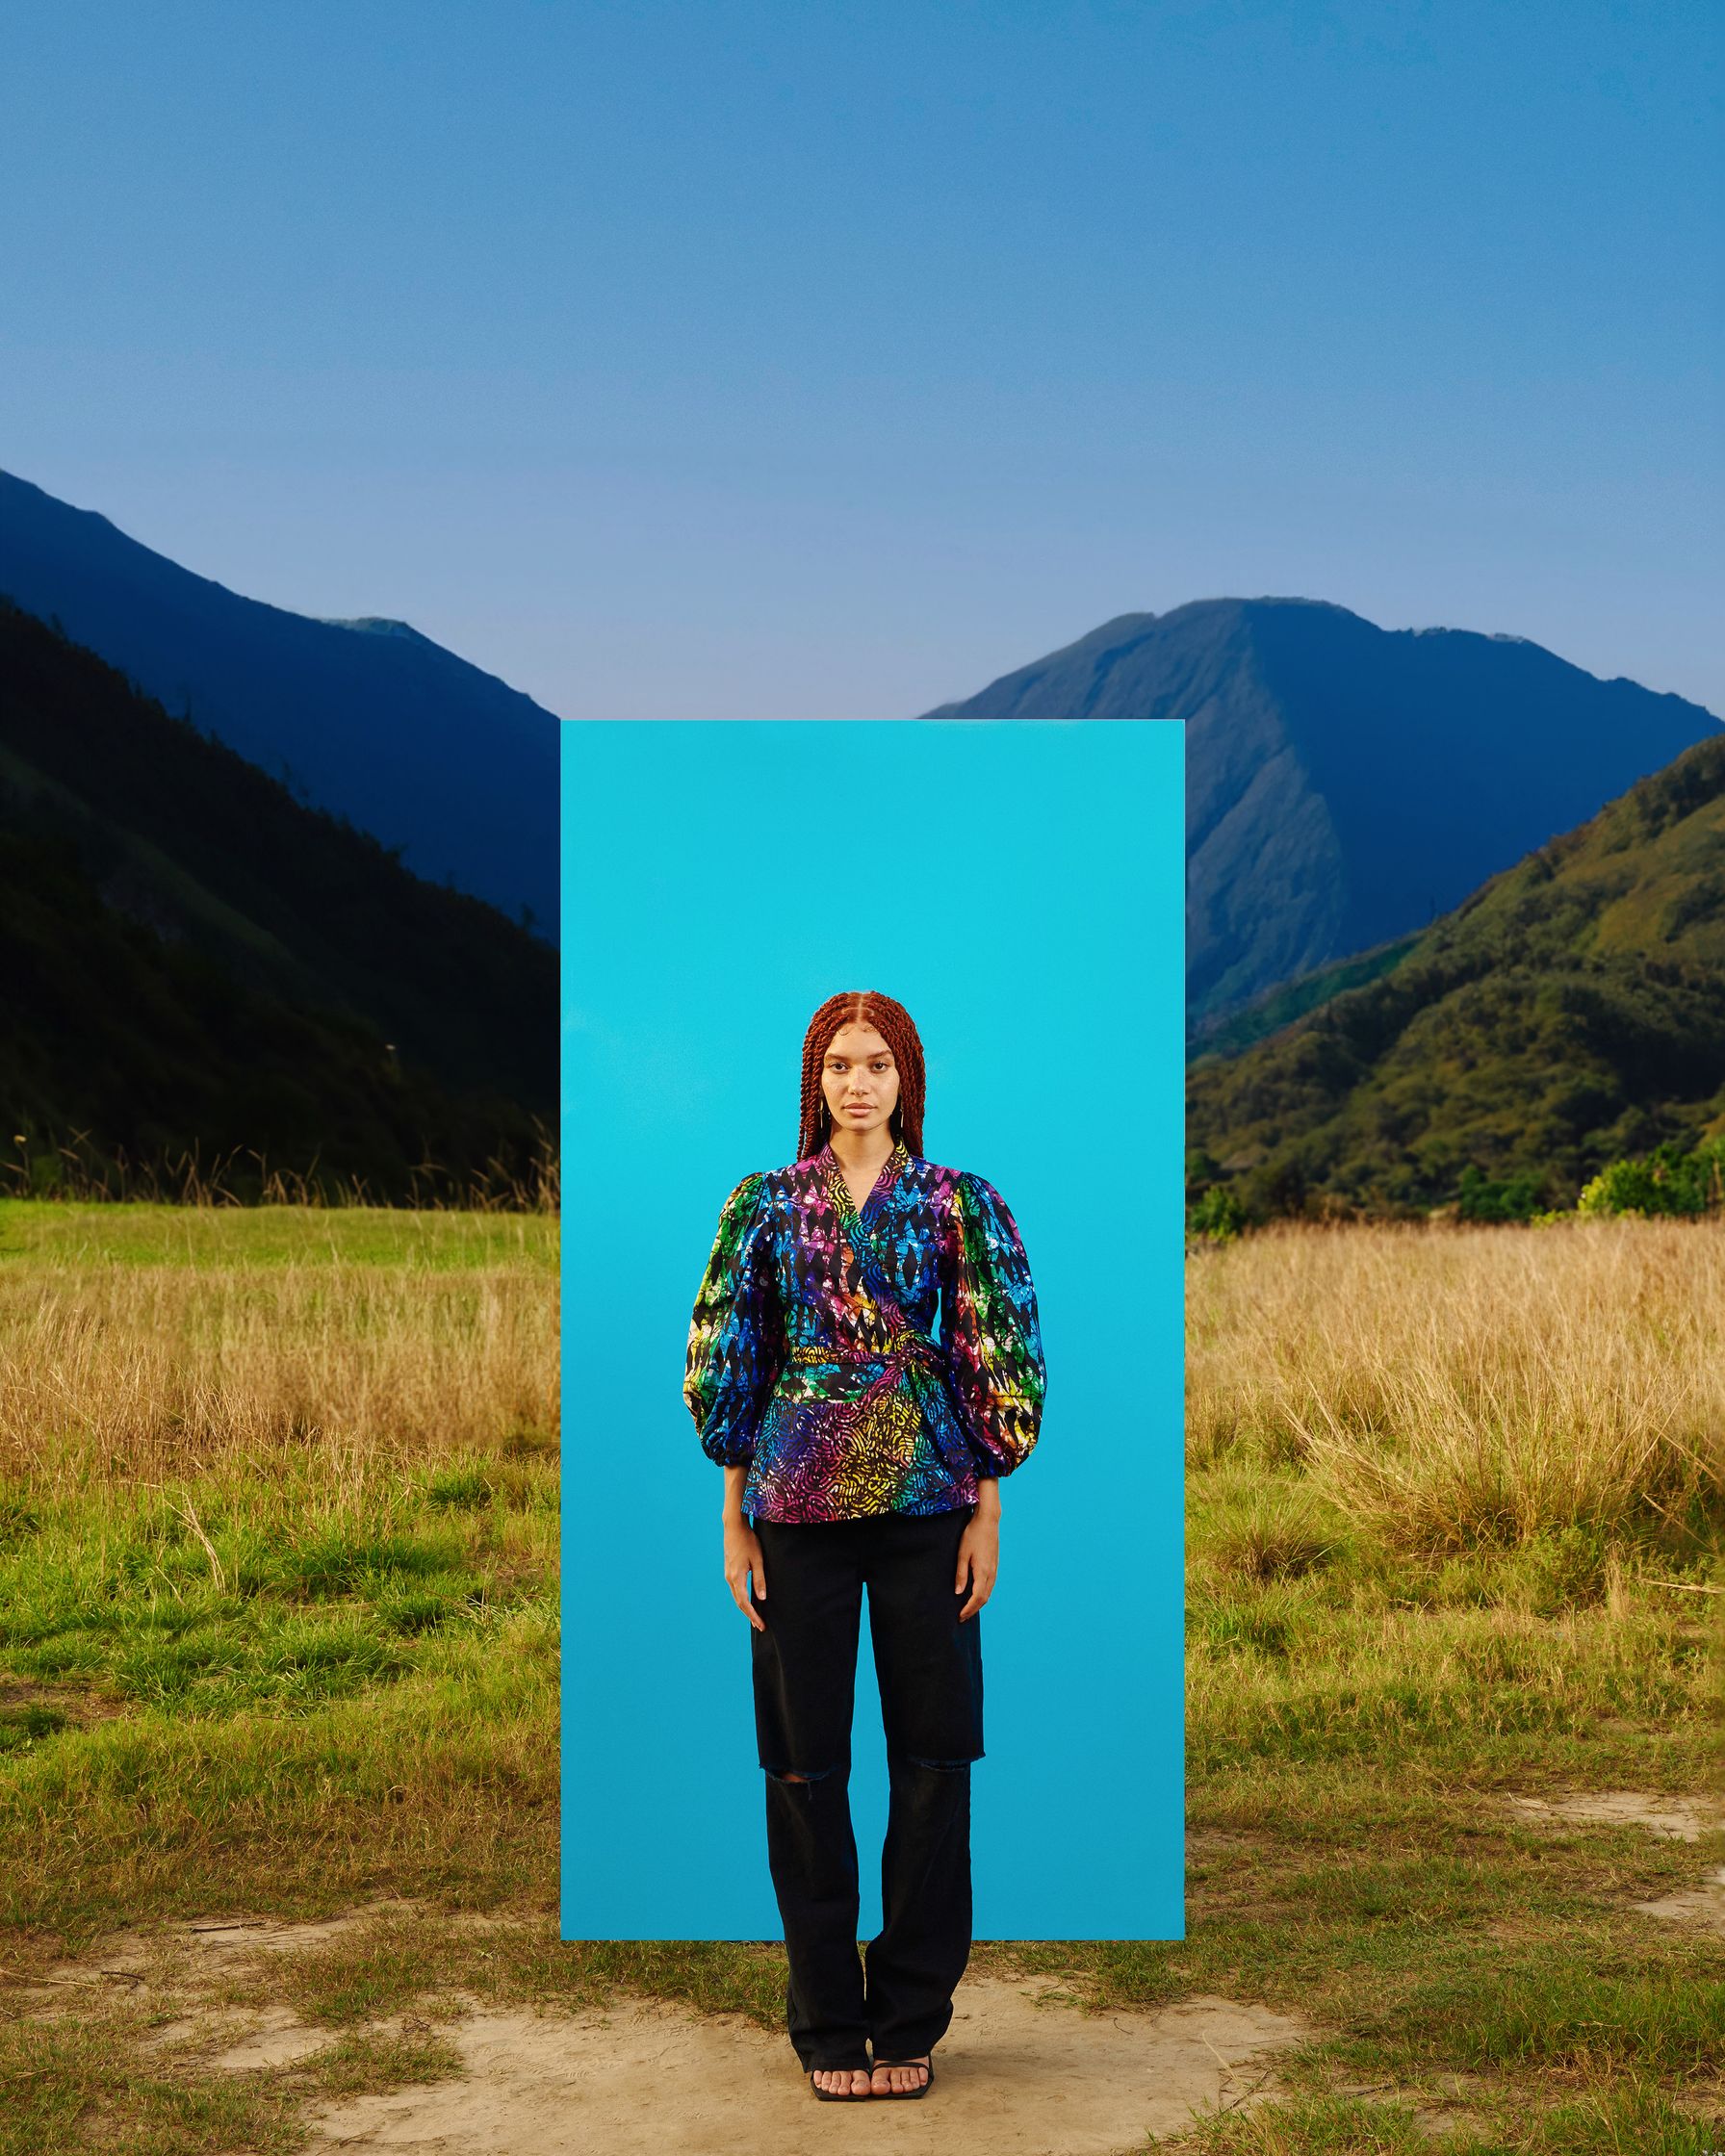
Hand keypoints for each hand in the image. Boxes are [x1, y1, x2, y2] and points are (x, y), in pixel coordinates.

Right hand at [724, 1516, 766, 1630]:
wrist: (733, 1527)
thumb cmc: (748, 1541)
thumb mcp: (758, 1559)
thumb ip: (759, 1579)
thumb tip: (762, 1598)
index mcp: (736, 1577)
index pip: (744, 1603)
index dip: (753, 1615)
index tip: (761, 1625)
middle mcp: (729, 1578)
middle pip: (739, 1603)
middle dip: (749, 1615)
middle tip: (760, 1626)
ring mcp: (728, 1574)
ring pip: (736, 1597)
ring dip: (745, 1608)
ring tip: (755, 1617)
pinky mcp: (729, 1571)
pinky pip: (735, 1590)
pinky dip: (742, 1599)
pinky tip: (748, 1602)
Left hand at [954, 1509, 997, 1621]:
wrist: (988, 1520)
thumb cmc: (973, 1534)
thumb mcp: (962, 1553)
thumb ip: (961, 1574)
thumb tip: (959, 1592)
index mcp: (983, 1571)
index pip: (977, 1597)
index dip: (969, 1609)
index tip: (960, 1616)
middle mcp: (991, 1573)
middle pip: (984, 1598)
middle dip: (973, 1609)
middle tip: (962, 1617)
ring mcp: (995, 1569)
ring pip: (988, 1592)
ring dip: (978, 1603)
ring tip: (967, 1608)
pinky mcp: (994, 1565)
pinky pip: (990, 1585)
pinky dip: (983, 1594)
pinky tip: (975, 1594)